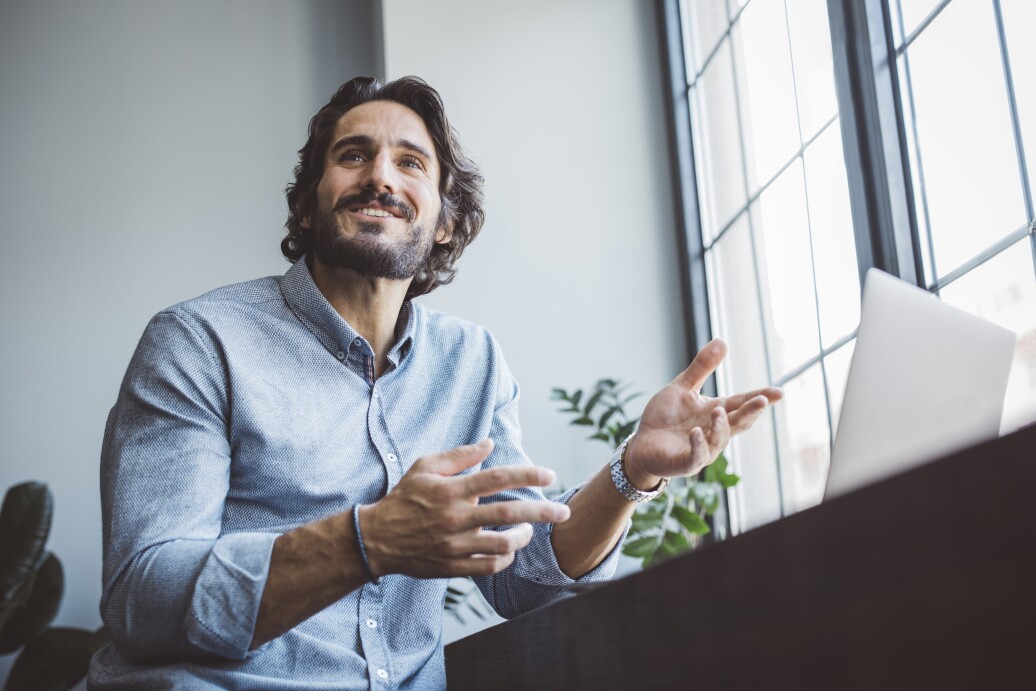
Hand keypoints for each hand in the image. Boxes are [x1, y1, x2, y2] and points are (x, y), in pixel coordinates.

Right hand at [359, 439, 570, 578]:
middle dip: (542, 512)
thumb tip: (489, 443)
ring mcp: (454, 545)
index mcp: (450, 490)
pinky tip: (509, 550)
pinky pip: (488, 567)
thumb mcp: (425, 467)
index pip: (496, 479)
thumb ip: (459, 455)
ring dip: (523, 538)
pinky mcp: (452, 566)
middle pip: (508, 513)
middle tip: (563, 512)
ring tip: (531, 530)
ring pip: (502, 545)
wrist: (378, 539)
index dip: (527, 475)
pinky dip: (505, 560)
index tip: (550, 475)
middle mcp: (455, 518)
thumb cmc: (404, 497)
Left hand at [624, 339, 781, 489]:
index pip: (741, 403)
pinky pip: (696, 456)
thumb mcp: (683, 387)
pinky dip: (699, 445)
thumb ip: (702, 367)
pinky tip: (697, 432)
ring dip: (721, 426)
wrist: (643, 444)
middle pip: (738, 422)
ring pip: (719, 440)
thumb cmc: (665, 417)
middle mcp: (714, 432)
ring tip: (718, 412)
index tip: (778, 392)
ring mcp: (702, 449)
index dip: (760, 398)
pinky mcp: (686, 463)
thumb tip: (722, 341)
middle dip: (751, 412)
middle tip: (762, 400)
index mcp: (716, 412)